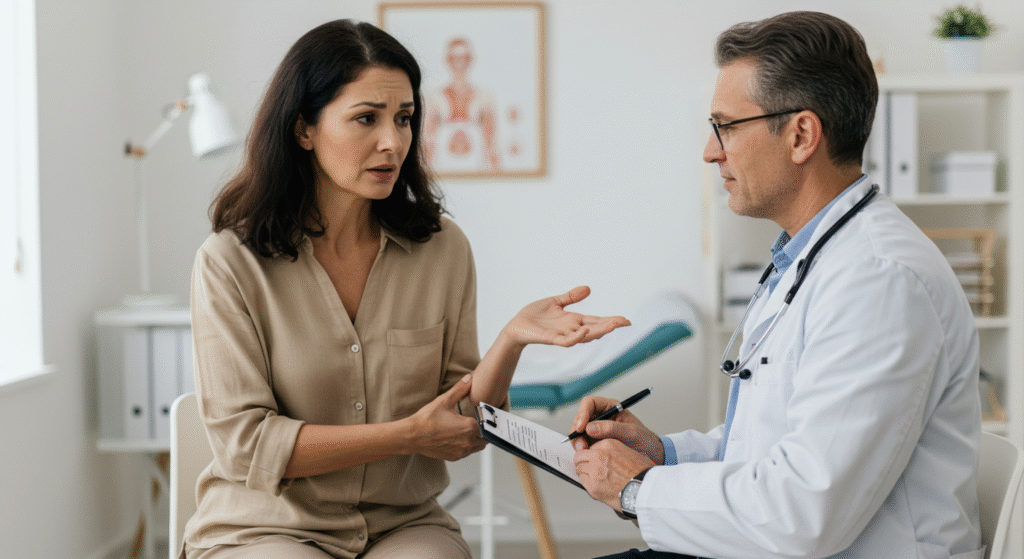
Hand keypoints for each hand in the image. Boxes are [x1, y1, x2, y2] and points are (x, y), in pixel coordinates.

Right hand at [406, 375, 487, 460]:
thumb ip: (459, 389)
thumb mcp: (444, 401)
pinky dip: (468, 447)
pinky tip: (460, 438)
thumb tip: (469, 379)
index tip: (483, 415)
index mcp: (468, 427)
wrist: (411, 436)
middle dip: (484, 430)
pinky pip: (467, 453)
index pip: (486, 424)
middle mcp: (467, 441)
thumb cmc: (426, 420)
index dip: (486, 419)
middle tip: (479, 422)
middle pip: (485, 437)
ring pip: (478, 447)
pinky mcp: (454, 457)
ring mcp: (461, 451)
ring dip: (477, 439)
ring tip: (470, 430)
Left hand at [504, 286, 630, 347]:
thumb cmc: (534, 316)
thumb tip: (588, 289)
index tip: (626, 320)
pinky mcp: (552, 339)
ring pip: (585, 336)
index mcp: (573, 320)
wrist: (516, 325)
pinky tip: (584, 330)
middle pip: (595, 328)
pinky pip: (567, 340)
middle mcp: (571, 329)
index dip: (611, 320)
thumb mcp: (555, 302)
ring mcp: (562, 335)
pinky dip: (576, 337)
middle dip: (610, 325)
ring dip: (599, 331)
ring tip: (612, 325)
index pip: (596, 320)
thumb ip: (571, 297)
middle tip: (625, 322)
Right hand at [570, 395, 664, 464]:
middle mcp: (602, 417)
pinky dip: (582, 449)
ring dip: (578, 441)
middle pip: (581, 418)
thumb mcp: (631, 432)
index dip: (582, 413)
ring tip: (583, 451)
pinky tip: (586, 455)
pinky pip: (584, 443)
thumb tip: (590, 428)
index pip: (590, 403)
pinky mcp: (596, 442)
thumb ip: (611, 429)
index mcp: (611, 407)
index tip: (582, 427)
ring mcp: (598, 430)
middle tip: (580, 444)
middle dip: (577, 430)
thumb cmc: (645, 440)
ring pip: (580, 431)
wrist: (652, 455)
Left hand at [574, 438, 655, 511]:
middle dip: (584, 462)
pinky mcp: (592, 485)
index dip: (593, 454)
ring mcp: (594, 470)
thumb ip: (616, 452)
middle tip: (591, 469)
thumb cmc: (643, 474)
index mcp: (609, 444)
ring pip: (579, 468)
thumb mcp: (631, 453)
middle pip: (580, 455)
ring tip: (596, 478)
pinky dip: (587, 483)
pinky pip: (582, 481)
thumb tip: (609, 456)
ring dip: (585, 472)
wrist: (646, 490)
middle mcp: (598, 455)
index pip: (591, 446)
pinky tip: (597, 485)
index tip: (595, 460)